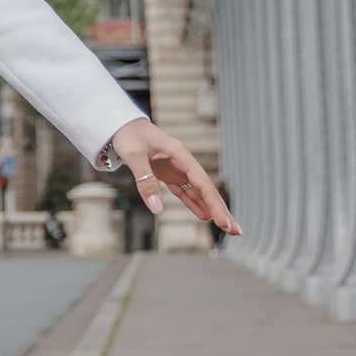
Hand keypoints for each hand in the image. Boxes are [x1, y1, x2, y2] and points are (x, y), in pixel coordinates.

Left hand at [107, 120, 239, 234]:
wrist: (120, 124)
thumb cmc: (128, 135)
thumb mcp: (134, 155)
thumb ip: (145, 180)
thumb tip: (156, 208)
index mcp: (181, 155)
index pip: (203, 183)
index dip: (214, 204)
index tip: (223, 222)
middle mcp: (183, 163)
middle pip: (206, 189)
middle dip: (221, 210)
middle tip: (236, 231)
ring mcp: (176, 168)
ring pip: (198, 192)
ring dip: (211, 209)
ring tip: (225, 227)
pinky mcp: (168, 173)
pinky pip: (184, 191)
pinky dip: (194, 203)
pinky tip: (204, 215)